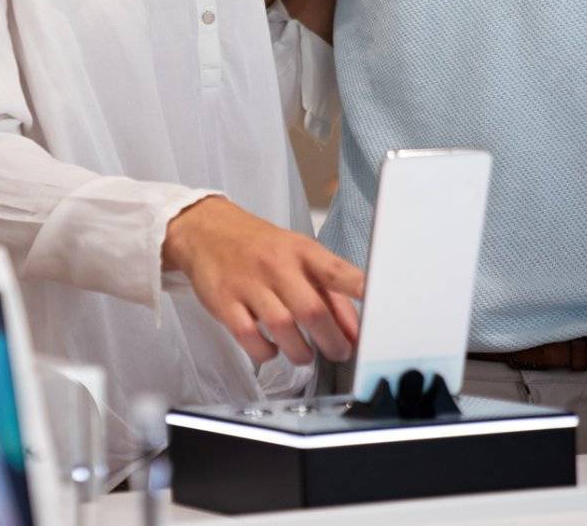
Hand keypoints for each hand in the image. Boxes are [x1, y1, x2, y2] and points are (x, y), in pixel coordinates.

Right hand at [162, 196, 363, 366]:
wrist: (206, 231)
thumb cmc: (261, 248)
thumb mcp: (299, 256)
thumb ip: (330, 293)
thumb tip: (355, 332)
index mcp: (302, 252)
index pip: (336, 271)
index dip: (360, 289)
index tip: (380, 306)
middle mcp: (276, 265)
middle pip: (312, 310)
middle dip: (332, 341)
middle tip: (339, 352)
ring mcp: (248, 284)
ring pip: (282, 327)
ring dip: (300, 352)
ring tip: (305, 355)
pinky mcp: (224, 302)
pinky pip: (249, 337)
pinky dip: (266, 351)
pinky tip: (272, 349)